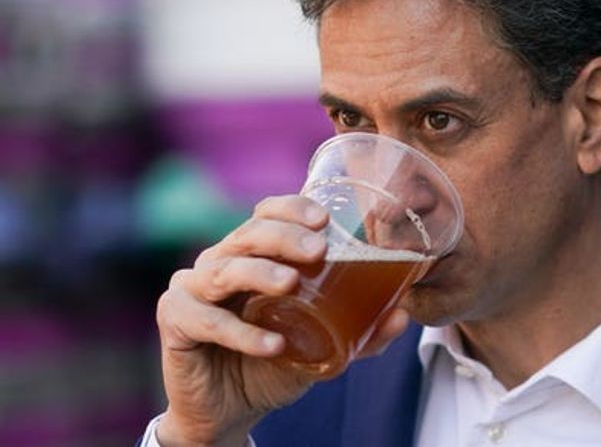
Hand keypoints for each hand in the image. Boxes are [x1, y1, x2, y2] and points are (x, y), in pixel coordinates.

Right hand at [154, 194, 410, 445]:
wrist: (228, 412)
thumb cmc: (272, 364)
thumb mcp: (322, 346)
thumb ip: (360, 332)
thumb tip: (403, 316)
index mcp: (252, 255)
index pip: (266, 214)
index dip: (291, 209)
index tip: (324, 219)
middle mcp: (220, 262)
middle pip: (247, 234)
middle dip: (283, 236)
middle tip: (317, 250)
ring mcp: (193, 289)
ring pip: (223, 269)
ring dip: (259, 273)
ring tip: (291, 284)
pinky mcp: (175, 322)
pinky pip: (206, 321)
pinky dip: (240, 333)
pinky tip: (272, 345)